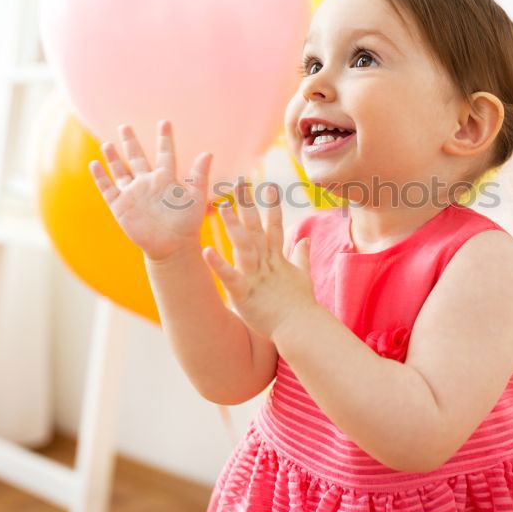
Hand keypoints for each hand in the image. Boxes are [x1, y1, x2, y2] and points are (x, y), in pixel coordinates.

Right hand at [89, 120, 211, 262]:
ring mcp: (133, 194)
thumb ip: (200, 175)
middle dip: (130, 142)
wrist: (172, 247)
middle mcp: (148, 183)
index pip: (164, 154)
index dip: (164, 139)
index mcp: (166, 179)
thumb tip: (209, 153)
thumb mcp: (196, 197)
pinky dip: (100, 177)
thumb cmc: (187, 224)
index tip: (165, 122)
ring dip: (113, 157)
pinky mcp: (121, 206)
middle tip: (125, 125)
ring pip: (120, 171)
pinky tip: (94, 164)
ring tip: (107, 143)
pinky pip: (108, 188)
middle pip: (136, 158)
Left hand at [202, 181, 317, 340]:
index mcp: (278, 260)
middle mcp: (267, 263)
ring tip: (221, 207)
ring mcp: (255, 276)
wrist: (301, 329)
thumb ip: (301, 257)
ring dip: (233, 225)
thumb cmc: (301, 307)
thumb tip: (305, 239)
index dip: (271, 206)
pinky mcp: (244, 292)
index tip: (268, 186)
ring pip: (243, 245)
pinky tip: (207, 250)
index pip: (275, 227)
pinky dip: (218, 264)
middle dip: (248, 204)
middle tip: (239, 182)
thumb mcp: (303, 277)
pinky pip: (229, 276)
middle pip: (256, 229)